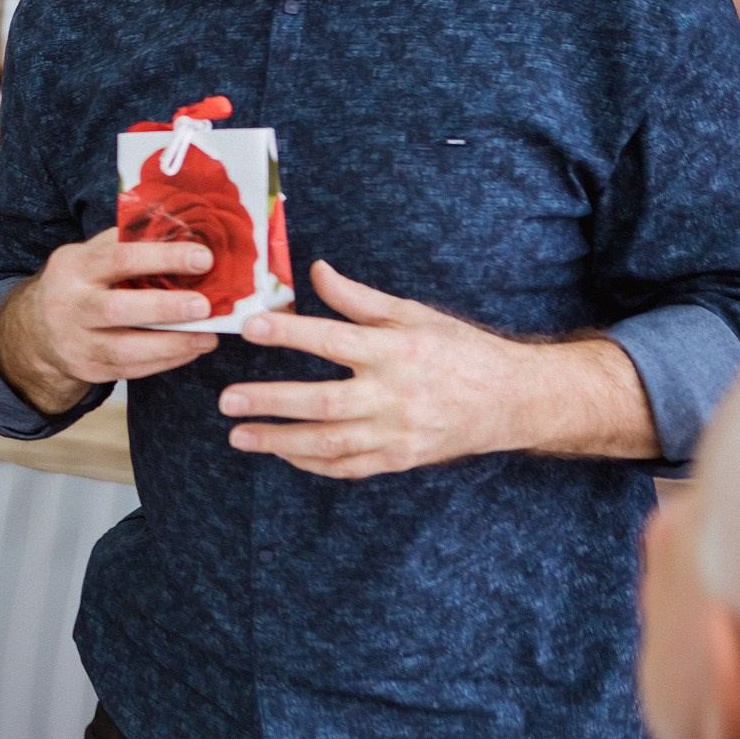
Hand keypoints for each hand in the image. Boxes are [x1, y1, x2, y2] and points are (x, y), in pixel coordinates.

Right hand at [0, 226, 220, 412]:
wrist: (35, 330)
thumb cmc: (78, 284)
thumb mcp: (89, 254)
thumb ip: (127, 243)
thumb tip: (184, 231)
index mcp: (74, 267)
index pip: (119, 258)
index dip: (162, 257)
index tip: (203, 258)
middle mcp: (69, 305)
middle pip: (116, 309)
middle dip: (165, 308)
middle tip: (204, 306)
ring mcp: (75, 342)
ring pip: (125, 349)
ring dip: (172, 344)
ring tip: (208, 337)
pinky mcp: (88, 369)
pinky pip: (131, 370)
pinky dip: (166, 361)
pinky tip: (190, 349)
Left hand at [219, 260, 538, 478]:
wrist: (513, 401)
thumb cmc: (460, 350)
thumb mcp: (414, 315)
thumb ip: (360, 299)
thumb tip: (316, 271)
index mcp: (398, 351)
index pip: (334, 340)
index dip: (290, 333)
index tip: (251, 326)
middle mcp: (396, 395)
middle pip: (324, 401)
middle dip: (271, 401)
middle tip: (226, 399)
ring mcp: (397, 434)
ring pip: (329, 444)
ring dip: (279, 441)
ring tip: (238, 435)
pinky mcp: (400, 460)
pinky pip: (347, 467)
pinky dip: (310, 463)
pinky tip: (280, 452)